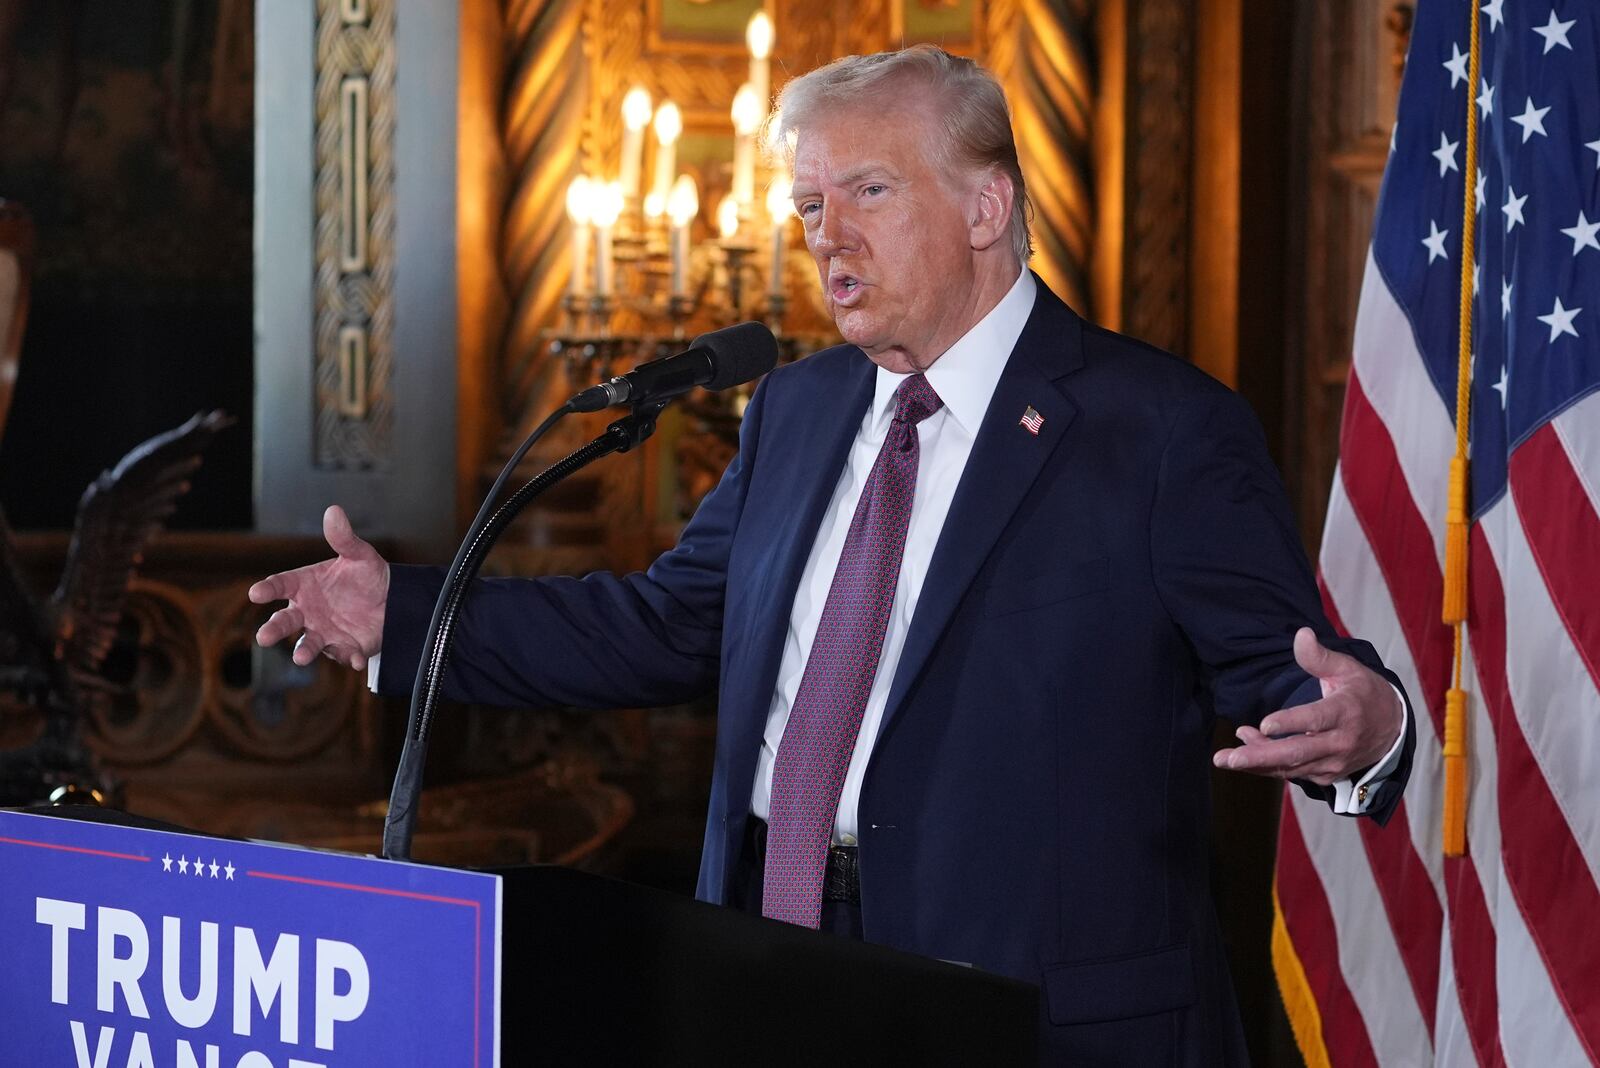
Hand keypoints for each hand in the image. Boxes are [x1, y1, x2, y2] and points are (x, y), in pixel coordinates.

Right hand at [248, 505, 389, 670]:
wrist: (392, 599)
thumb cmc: (366, 575)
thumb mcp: (359, 555)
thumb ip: (344, 538)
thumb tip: (334, 511)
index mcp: (304, 584)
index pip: (280, 585)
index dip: (267, 589)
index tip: (256, 593)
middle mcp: (308, 611)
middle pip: (285, 621)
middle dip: (274, 629)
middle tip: (264, 637)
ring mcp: (324, 631)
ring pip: (309, 643)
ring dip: (305, 651)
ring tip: (301, 657)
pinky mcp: (345, 647)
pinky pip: (344, 654)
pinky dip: (348, 657)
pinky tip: (355, 658)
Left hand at [1212, 627, 1402, 785]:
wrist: (1392, 729)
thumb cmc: (1363, 692)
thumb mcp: (1347, 668)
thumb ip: (1319, 656)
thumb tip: (1301, 634)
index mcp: (1345, 712)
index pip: (1316, 719)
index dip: (1291, 723)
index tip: (1264, 724)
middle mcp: (1340, 742)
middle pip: (1298, 752)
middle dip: (1260, 756)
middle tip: (1228, 758)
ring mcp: (1333, 762)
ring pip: (1291, 767)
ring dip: (1257, 763)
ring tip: (1225, 757)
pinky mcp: (1327, 775)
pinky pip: (1293, 773)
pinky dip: (1268, 766)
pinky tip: (1247, 749)